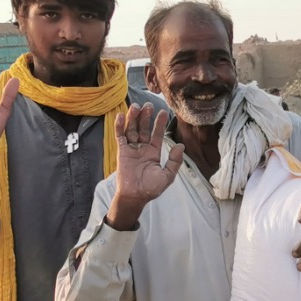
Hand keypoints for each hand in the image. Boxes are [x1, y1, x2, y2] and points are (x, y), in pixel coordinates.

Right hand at [106, 104, 180, 228]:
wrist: (136, 196)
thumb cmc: (151, 188)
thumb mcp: (167, 175)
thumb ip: (174, 161)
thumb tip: (181, 146)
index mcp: (153, 152)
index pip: (156, 134)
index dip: (159, 123)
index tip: (162, 111)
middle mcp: (142, 148)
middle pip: (143, 128)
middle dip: (146, 117)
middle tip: (148, 105)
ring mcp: (131, 149)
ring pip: (132, 130)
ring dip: (133, 118)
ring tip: (136, 106)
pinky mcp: (122, 151)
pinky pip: (120, 137)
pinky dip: (120, 126)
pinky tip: (120, 116)